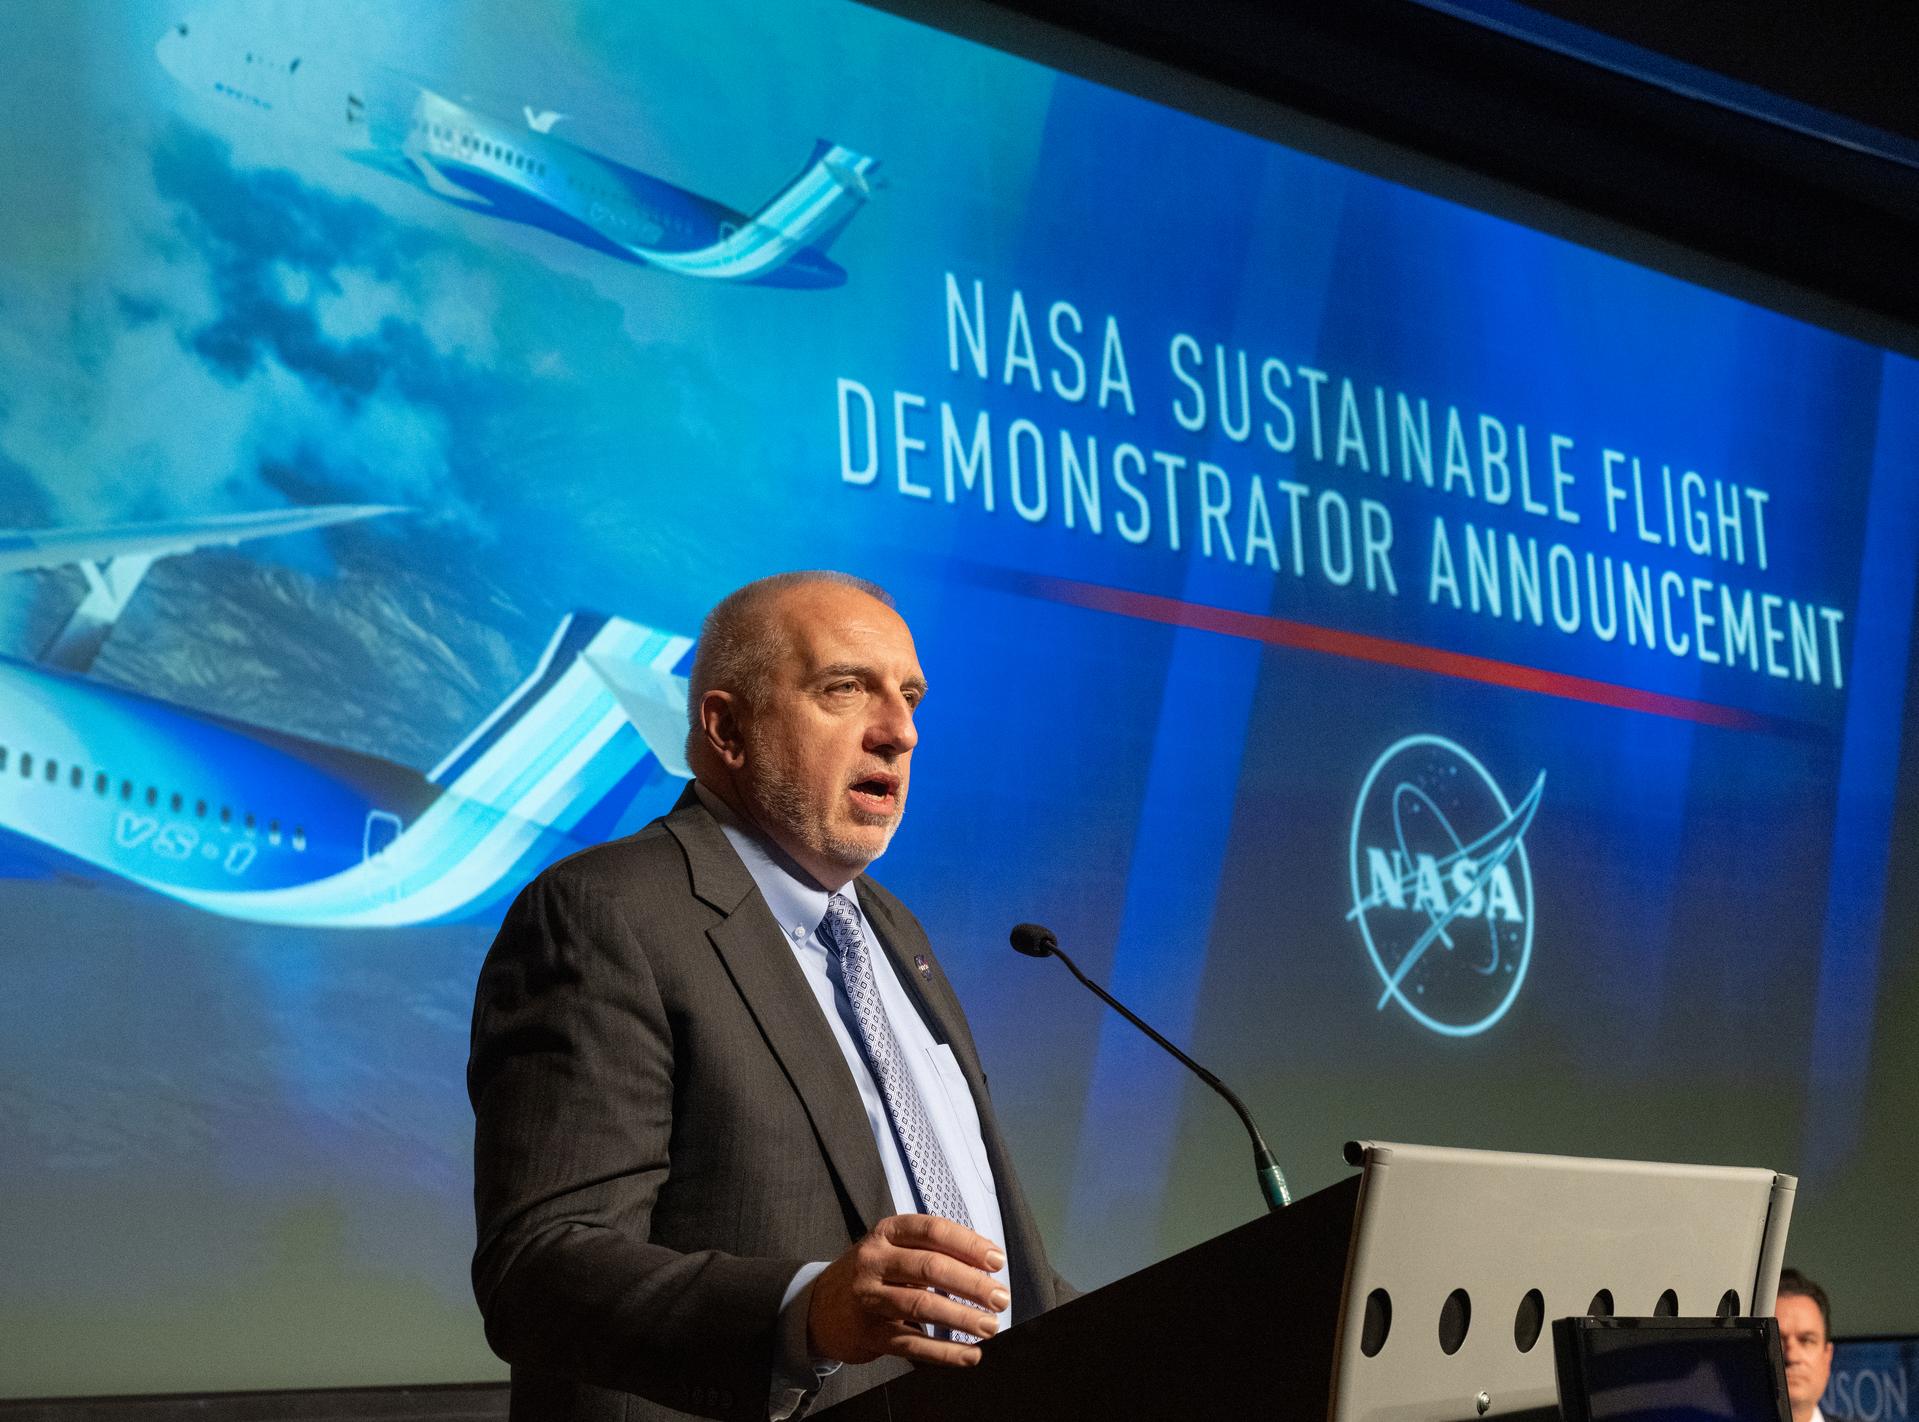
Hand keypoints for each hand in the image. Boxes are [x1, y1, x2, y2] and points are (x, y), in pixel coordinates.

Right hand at [807, 1214, 1009, 1366]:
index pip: (933, 1230)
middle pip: (930, 1267)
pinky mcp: (870, 1333)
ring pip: (922, 1305)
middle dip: (972, 1284)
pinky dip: (945, 1353)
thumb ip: (933, 1248)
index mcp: (887, 1232)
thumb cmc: (871, 1273)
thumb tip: (985, 1261)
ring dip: (962, 1318)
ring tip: (989, 1326)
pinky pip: (913, 1345)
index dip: (969, 1244)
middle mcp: (875, 1261)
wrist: (820, 1308)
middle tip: (999, 1297)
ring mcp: (870, 1297)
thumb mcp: (893, 1248)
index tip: (996, 1260)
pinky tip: (968, 1354)